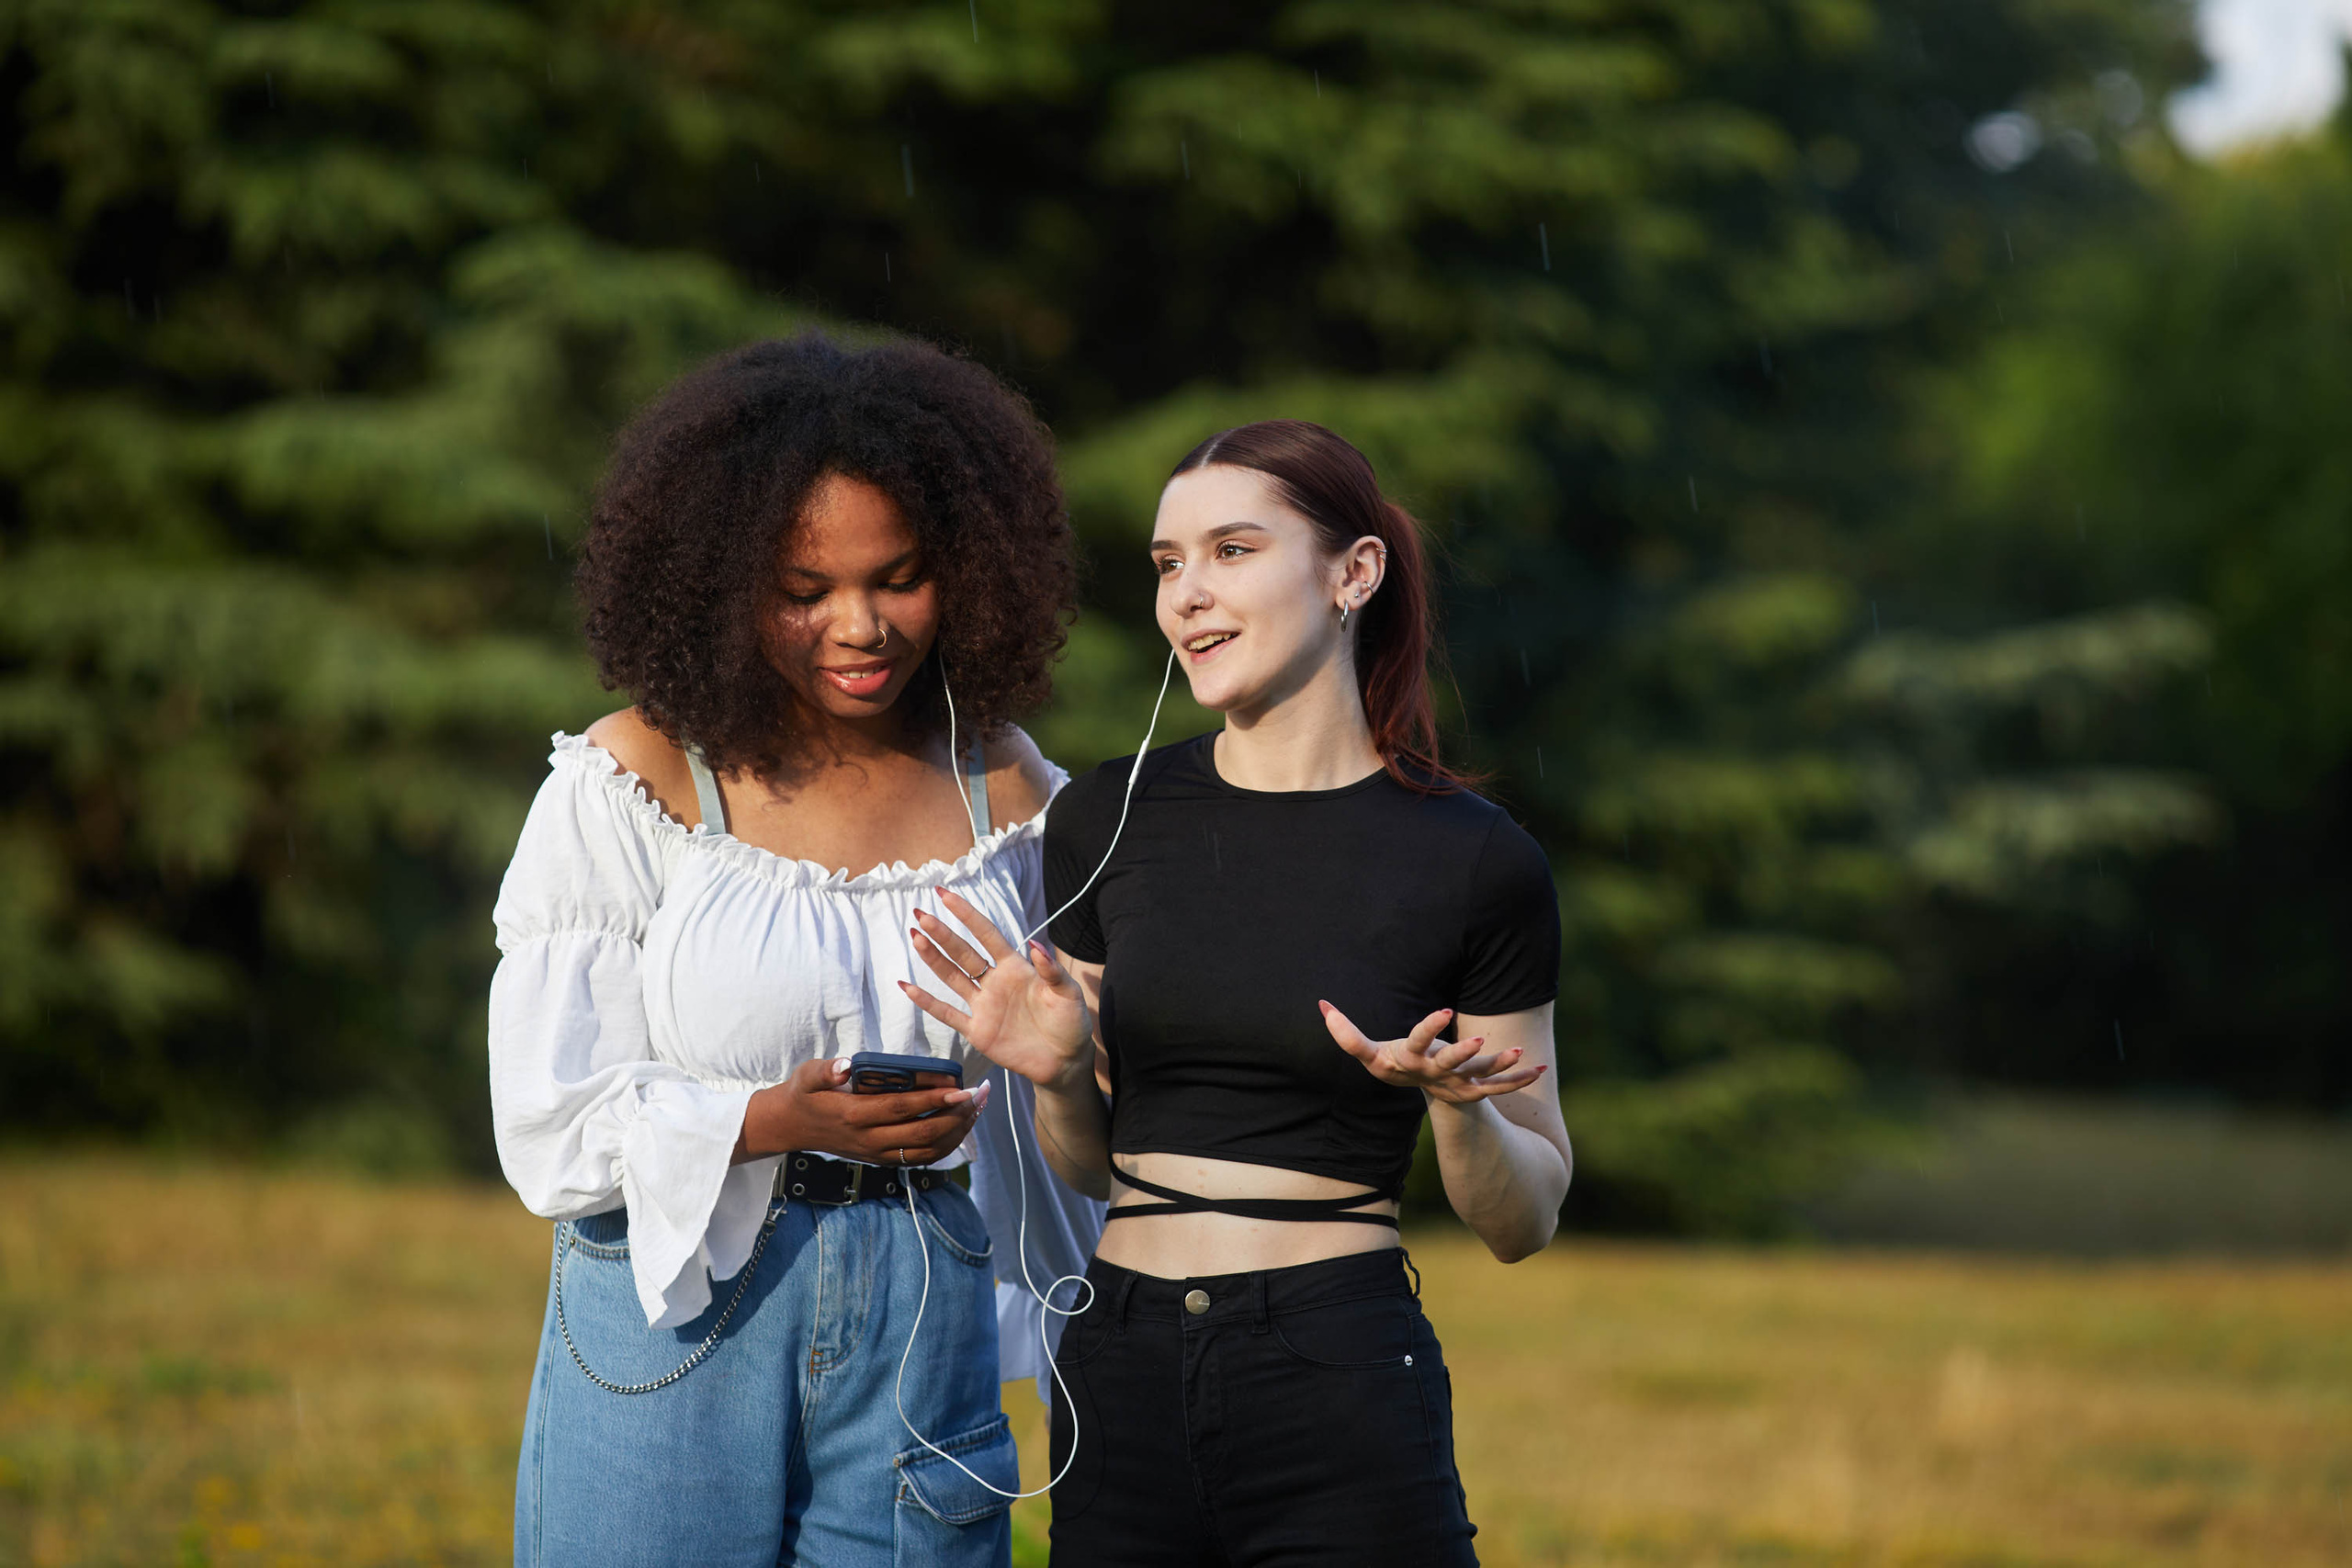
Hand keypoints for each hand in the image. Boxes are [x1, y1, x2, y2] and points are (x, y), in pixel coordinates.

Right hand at [738, 1056, 987, 1165]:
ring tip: (978, 1109)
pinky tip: (961, 1126)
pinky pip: (921, 1159)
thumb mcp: (807, 1075)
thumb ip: (826, 1070)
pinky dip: (946, 1146)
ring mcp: (877, 1154)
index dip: (933, 1101)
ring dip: (957, 1132)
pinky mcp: (882, 1160)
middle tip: (979, 1095)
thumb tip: (845, 1066)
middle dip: (956, 1116)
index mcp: (853, 1116)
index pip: (901, 1109)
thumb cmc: (803, 1094)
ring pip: (927, 1152)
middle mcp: (868, 1140)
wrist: (791, 1127)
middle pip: (922, 1135)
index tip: (960, 1089)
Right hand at [900, 889, 1093, 1092]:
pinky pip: (948, 1014)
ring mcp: (984, 1006)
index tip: (946, 895)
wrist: (1065, 1062)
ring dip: (933, 959)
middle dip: (942, 934)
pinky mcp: (978, 1031)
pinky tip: (907, 986)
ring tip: (915, 937)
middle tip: (920, 914)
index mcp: (1016, 968)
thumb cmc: (1071, 1023)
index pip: (987, 935)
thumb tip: (1035, 944)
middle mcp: (996, 983)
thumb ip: (1052, 971)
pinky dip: (927, 1002)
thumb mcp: (1068, 994)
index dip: (967, 915)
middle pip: (964, 953)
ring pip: (952, 977)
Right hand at [1318, 1002, 1545, 1105]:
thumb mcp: (1371, 1053)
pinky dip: (1520, 1079)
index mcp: (1413, 1061)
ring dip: (1502, 1066)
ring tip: (1522, 1051)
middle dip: (1465, 1053)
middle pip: (1452, 1063)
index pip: (1418, 1043)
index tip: (1442, 1011)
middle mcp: (1438, 1074)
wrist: (1419, 1090)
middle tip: (1482, 1038)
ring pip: (1482, 1076)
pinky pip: (1501, 1087)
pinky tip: (1541, 1068)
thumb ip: (1348, 1035)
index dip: (1428, 1029)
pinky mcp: (1476, 1087)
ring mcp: (1459, 1082)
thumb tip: (1321, 1005)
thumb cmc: (1395, 1064)